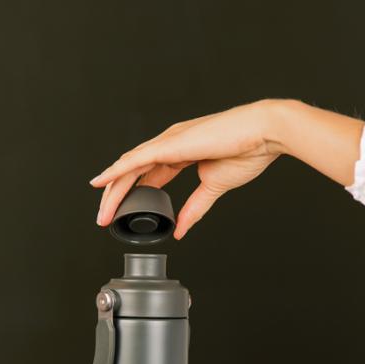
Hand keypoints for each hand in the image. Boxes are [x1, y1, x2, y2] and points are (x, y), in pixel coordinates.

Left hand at [89, 99, 289, 239]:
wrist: (263, 134)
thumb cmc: (247, 150)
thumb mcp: (214, 186)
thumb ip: (195, 207)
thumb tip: (182, 229)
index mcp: (181, 151)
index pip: (148, 175)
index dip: (133, 195)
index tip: (122, 213)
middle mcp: (170, 143)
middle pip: (133, 172)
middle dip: (116, 196)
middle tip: (105, 218)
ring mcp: (168, 141)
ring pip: (129, 167)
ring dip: (112, 190)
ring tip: (102, 212)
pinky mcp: (169, 144)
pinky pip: (135, 159)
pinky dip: (116, 171)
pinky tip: (101, 182)